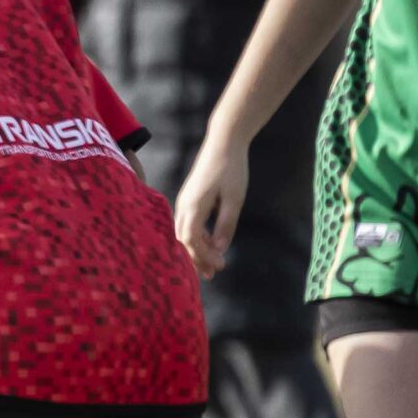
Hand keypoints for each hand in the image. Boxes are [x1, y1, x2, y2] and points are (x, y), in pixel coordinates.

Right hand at [173, 134, 246, 279]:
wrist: (223, 142)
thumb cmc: (231, 168)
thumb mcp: (234, 199)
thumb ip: (226, 225)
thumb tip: (219, 249)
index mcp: (193, 206)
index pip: (191, 240)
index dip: (203, 256)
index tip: (220, 266)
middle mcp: (183, 205)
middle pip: (183, 240)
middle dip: (196, 259)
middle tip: (211, 275)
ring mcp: (184, 201)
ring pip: (183, 233)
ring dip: (195, 250)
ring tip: (209, 265)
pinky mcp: (189, 198)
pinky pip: (187, 224)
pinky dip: (196, 238)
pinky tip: (208, 244)